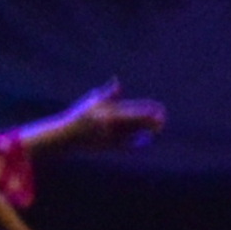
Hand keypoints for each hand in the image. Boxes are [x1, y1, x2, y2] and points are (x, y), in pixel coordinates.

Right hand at [42, 85, 166, 157]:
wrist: (67, 136)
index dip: (150, 110)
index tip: (160, 109)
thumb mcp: (93, 100)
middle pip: (139, 123)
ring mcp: (112, 137)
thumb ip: (110, 93)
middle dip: (153, 122)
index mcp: (111, 112)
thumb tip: (118, 81)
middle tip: (163, 119)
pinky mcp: (110, 147)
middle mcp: (113, 125)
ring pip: (136, 135)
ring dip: (147, 132)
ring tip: (157, 129)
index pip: (136, 110)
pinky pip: (130, 146)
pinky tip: (146, 140)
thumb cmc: (80, 116)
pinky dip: (139, 143)